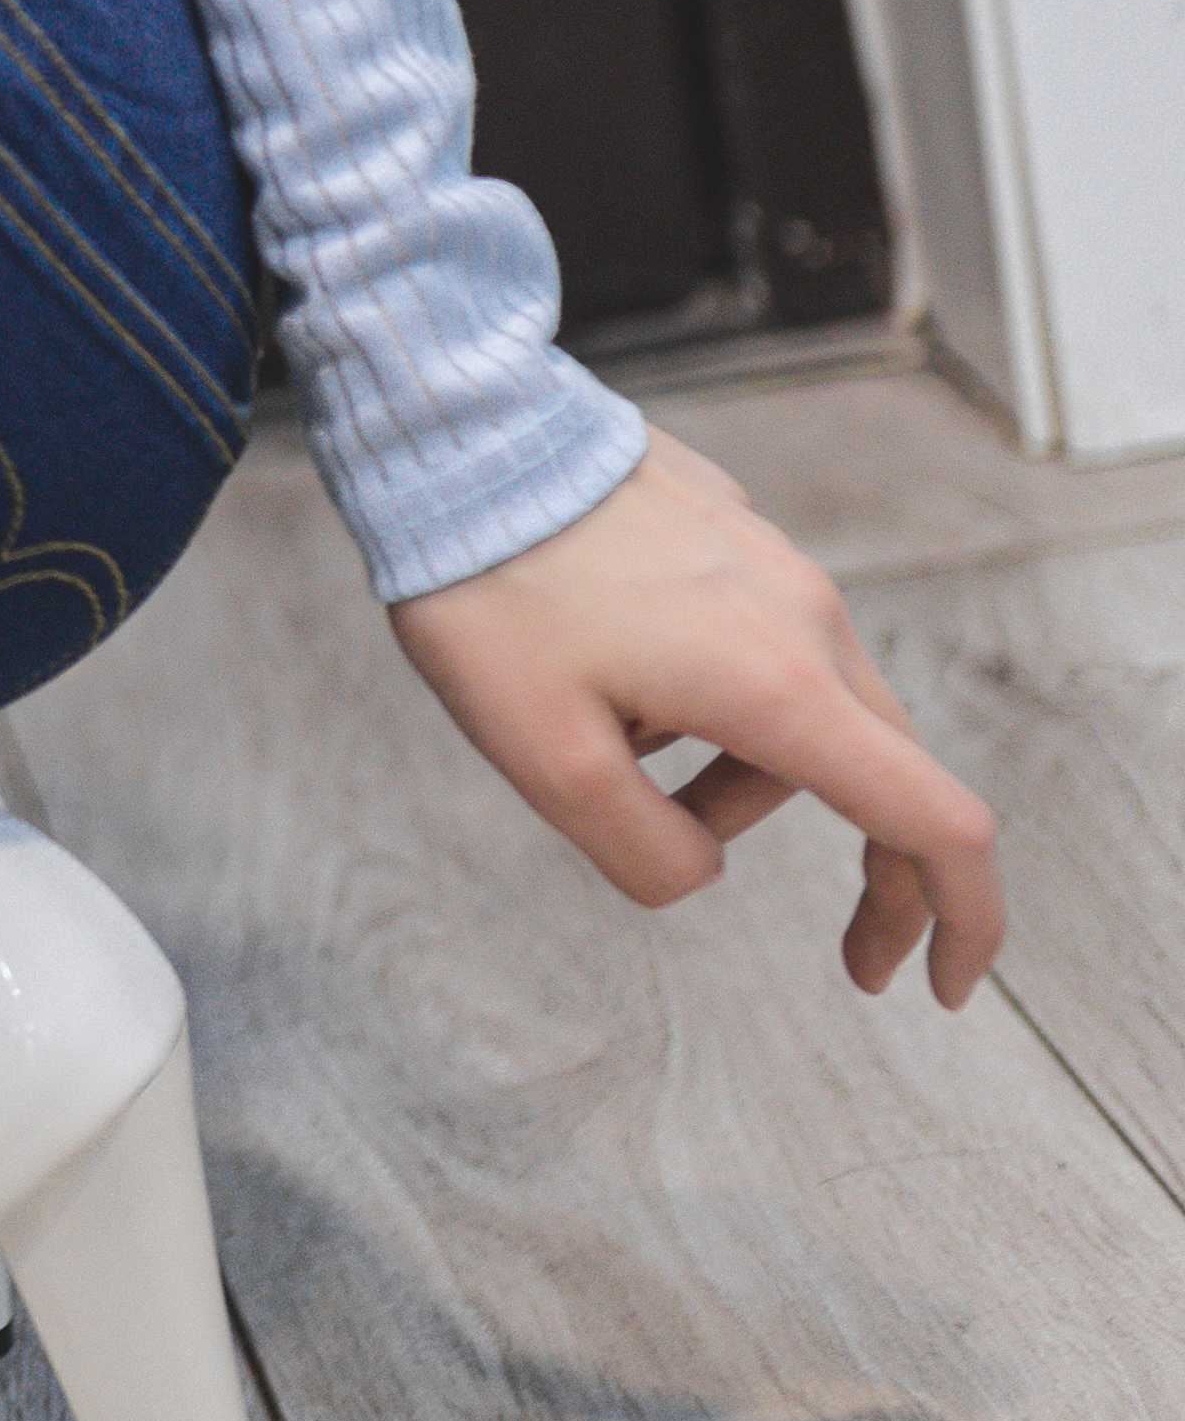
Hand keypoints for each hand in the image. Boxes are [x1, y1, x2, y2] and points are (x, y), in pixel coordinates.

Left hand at [389, 426, 1000, 998]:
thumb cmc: (494, 592)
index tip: (941, 987)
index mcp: (779, 686)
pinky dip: (718, 711)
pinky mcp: (735, 536)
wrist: (458, 433)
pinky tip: (614, 693)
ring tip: (617, 766)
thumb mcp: (547, 761)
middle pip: (886, 775)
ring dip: (746, 780)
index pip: (934, 823)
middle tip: (850, 958)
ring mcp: (775, 567)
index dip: (961, 920)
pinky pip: (761, 652)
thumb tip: (698, 868)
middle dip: (879, 876)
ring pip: (806, 716)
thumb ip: (644, 851)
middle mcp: (805, 620)